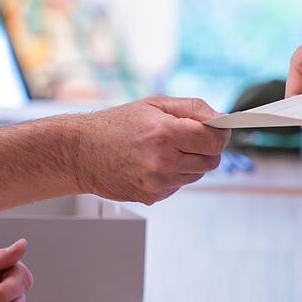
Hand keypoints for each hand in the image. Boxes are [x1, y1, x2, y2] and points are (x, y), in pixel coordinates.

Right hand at [70, 96, 229, 204]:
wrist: (80, 152)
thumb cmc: (116, 125)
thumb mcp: (155, 104)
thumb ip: (193, 108)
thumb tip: (221, 118)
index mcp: (164, 134)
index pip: (215, 140)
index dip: (221, 133)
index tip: (219, 128)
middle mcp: (162, 161)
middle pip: (212, 160)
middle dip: (207, 147)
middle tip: (189, 137)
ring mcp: (157, 183)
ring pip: (198, 174)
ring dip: (191, 161)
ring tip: (166, 149)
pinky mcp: (153, 197)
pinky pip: (180, 185)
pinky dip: (175, 174)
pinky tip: (154, 163)